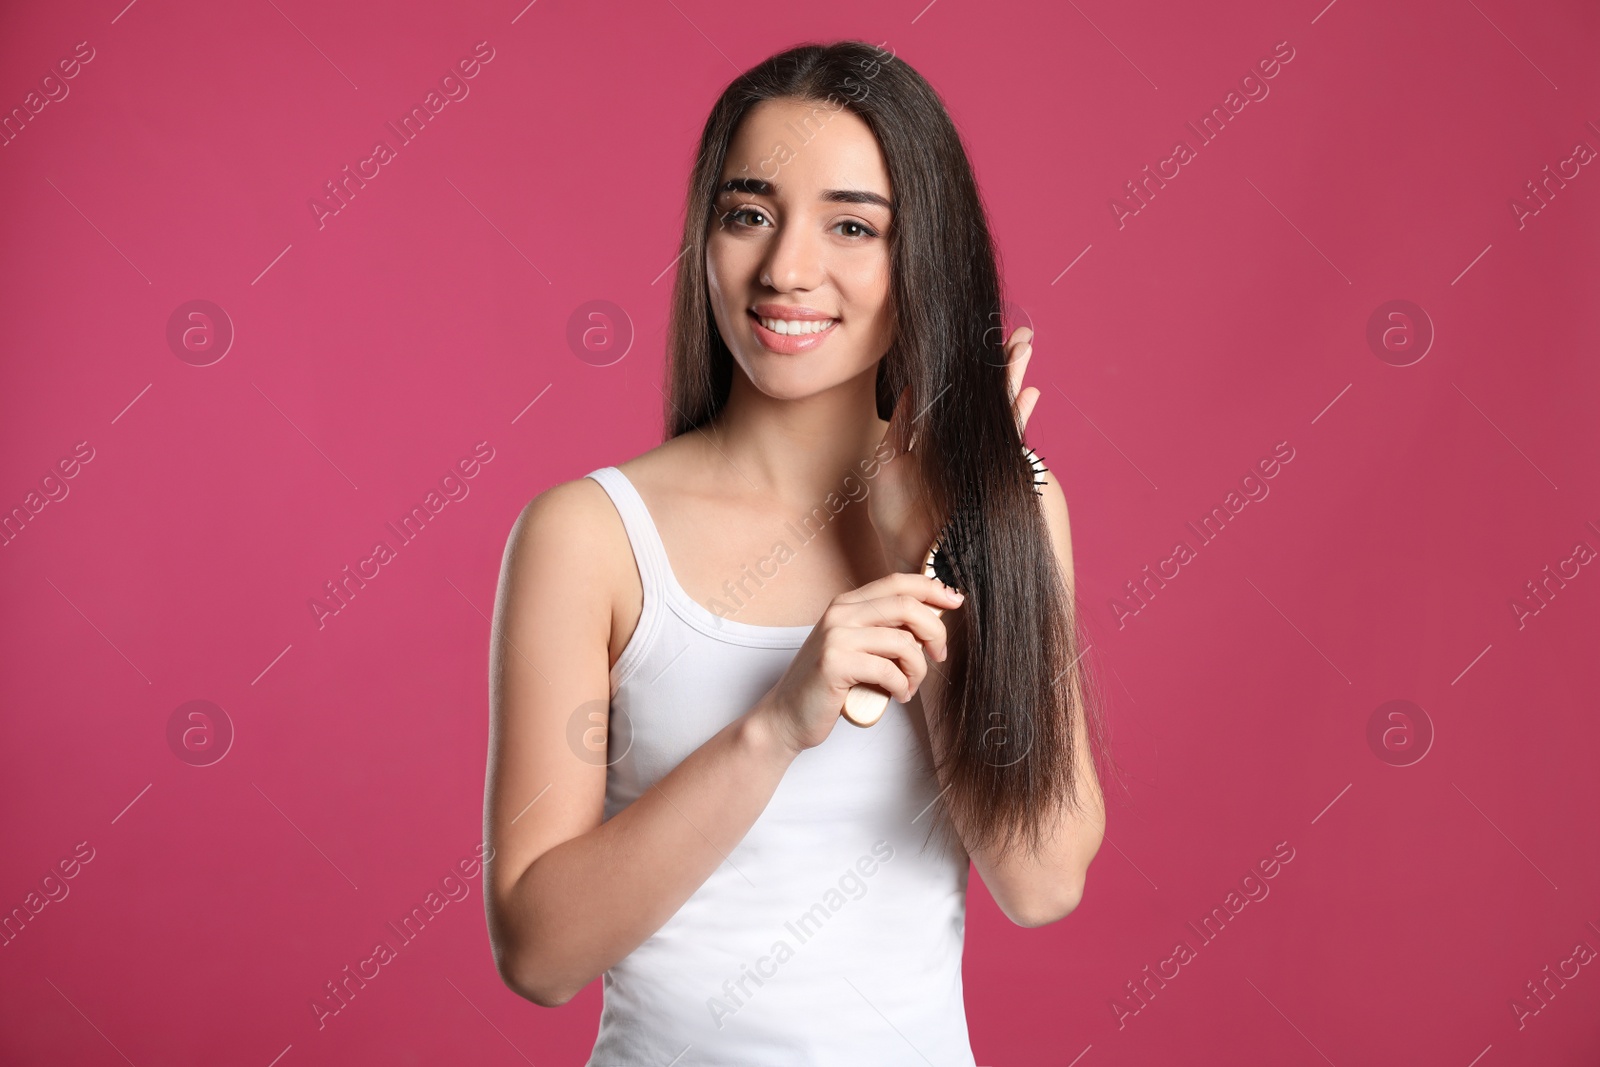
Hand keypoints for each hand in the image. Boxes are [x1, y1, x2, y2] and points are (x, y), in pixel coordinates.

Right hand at [755, 572, 965, 753]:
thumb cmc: (828, 686)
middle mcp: (840, 614)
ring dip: (918, 669)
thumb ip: (885, 630)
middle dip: (935, 631)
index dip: (931, 588)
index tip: (955, 601)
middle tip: (939, 655)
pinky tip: (897, 695)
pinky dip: (902, 686)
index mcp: (846, 605)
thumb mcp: (856, 648)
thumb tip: (934, 616)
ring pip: (903, 642)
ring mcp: (836, 637)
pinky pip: (888, 670)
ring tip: (910, 686)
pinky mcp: (834, 664)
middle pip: (906, 606)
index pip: (897, 582)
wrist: (787, 716)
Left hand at [867, 326, 1041, 570]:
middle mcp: (960, 449)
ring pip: (998, 412)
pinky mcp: (984, 477)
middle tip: (1015, 335)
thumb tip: (911, 391)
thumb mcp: (887, 466)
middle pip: (982, 400)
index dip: (964, 372)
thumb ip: (901, 428)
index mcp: (935, 443)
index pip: (953, 398)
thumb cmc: (897, 522)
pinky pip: (1005, 442)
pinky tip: (1030, 394)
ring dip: (1012, 379)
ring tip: (1024, 347)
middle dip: (998, 367)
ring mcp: (974, 461)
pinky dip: (1016, 417)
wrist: (912, 558)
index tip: (973, 343)